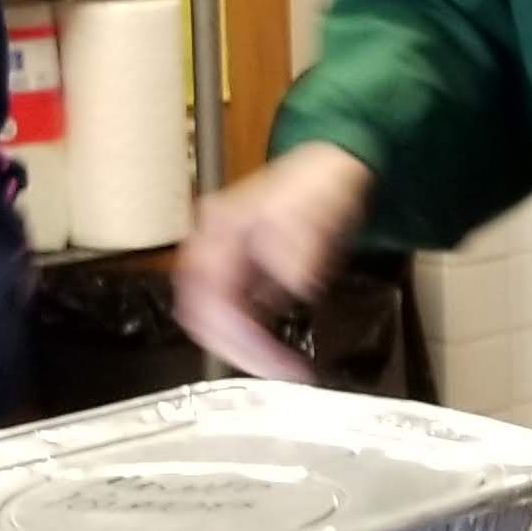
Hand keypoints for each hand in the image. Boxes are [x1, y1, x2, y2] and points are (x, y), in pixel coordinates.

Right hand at [173, 143, 373, 381]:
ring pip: (209, 315)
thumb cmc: (323, 178)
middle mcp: (209, 242)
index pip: (211, 295)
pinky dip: (246, 334)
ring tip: (277, 366)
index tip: (274, 362)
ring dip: (238, 346)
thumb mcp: (319, 204)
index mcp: (220, 227)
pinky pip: (227, 309)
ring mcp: (219, 254)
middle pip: (200, 312)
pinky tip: (274, 347)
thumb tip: (294, 282)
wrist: (331, 158)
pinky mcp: (233, 266)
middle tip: (277, 372)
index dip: (239, 336)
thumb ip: (304, 241)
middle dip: (235, 349)